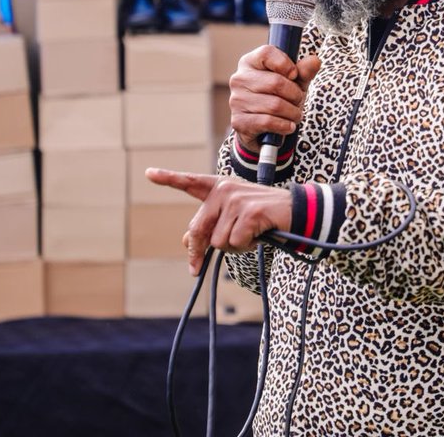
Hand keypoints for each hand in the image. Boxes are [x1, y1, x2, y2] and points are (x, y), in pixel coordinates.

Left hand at [145, 168, 292, 274]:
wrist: (295, 211)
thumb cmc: (262, 217)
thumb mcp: (233, 219)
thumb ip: (211, 226)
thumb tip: (186, 242)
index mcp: (218, 188)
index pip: (190, 182)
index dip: (168, 178)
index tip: (148, 173)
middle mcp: (224, 189)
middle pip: (198, 229)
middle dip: (197, 253)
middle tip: (194, 271)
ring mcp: (236, 199)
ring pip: (219, 241)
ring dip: (234, 246)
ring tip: (250, 234)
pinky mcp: (249, 212)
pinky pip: (236, 243)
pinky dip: (247, 246)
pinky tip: (259, 234)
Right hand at [228, 45, 320, 154]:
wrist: (263, 128)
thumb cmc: (279, 98)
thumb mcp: (294, 82)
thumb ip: (304, 71)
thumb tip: (315, 61)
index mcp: (249, 62)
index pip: (266, 53)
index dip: (286, 64)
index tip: (294, 75)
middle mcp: (239, 79)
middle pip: (276, 82)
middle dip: (295, 95)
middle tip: (298, 101)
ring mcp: (237, 101)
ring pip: (275, 105)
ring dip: (292, 113)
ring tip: (294, 115)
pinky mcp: (239, 121)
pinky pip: (268, 122)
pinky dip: (284, 125)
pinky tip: (288, 126)